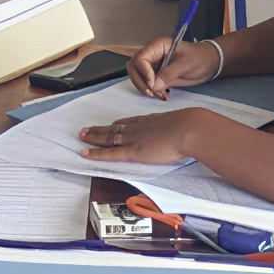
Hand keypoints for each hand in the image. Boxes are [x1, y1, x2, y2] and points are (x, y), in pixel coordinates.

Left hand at [79, 110, 203, 164]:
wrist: (189, 129)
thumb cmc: (192, 128)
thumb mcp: (184, 124)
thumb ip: (180, 129)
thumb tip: (188, 131)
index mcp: (151, 120)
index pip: (130, 122)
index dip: (119, 124)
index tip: (112, 124)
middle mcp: (139, 127)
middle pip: (115, 128)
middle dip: (100, 129)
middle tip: (87, 129)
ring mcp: (134, 138)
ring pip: (109, 137)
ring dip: (94, 137)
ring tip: (82, 136)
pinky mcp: (133, 151)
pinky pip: (110, 153)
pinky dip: (97, 153)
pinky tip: (85, 153)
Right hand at [127, 37, 221, 99]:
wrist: (208, 64)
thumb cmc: (199, 58)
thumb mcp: (186, 64)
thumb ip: (170, 72)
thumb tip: (154, 85)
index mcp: (157, 46)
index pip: (140, 58)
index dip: (143, 71)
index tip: (153, 82)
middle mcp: (151, 55)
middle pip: (133, 68)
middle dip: (141, 82)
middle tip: (154, 92)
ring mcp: (152, 66)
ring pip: (137, 77)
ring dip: (145, 88)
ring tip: (160, 95)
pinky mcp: (156, 76)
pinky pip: (146, 84)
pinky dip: (150, 92)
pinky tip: (162, 95)